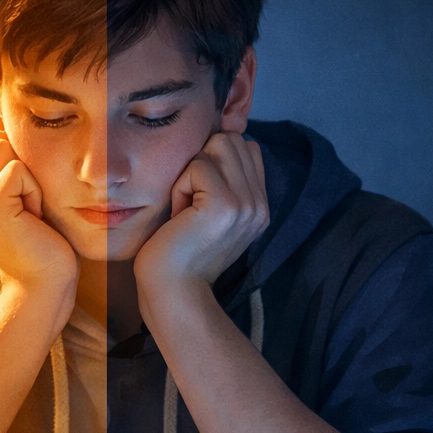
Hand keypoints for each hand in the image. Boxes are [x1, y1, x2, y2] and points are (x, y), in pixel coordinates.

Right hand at [0, 109, 78, 300]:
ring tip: (30, 213)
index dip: (16, 154)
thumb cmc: (44, 245)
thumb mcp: (26, 197)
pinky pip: (17, 171)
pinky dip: (33, 191)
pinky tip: (32, 218)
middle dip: (23, 165)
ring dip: (29, 179)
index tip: (26, 194)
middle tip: (29, 206)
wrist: (43, 288)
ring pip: (4, 149)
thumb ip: (12, 165)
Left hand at [134, 131, 267, 292]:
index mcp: (260, 206)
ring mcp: (247, 204)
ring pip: (217, 145)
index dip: (214, 161)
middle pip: (231, 139)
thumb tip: (213, 141)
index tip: (199, 199)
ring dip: (191, 173)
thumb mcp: (209, 214)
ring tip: (186, 209)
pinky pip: (197, 166)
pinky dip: (179, 187)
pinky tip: (179, 216)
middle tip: (190, 204)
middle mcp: (260, 204)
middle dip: (201, 163)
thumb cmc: (178, 254)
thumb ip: (223, 182)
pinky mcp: (225, 205)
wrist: (172, 292)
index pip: (246, 147)